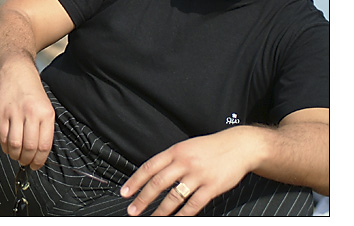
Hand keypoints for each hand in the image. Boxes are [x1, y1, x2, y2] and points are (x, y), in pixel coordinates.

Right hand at [0, 61, 54, 169]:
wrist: (17, 75)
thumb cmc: (33, 95)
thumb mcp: (46, 109)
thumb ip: (44, 129)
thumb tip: (40, 154)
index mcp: (46, 114)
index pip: (44, 145)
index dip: (40, 160)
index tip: (36, 166)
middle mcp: (32, 114)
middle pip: (30, 147)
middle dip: (27, 160)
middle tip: (25, 162)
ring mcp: (16, 113)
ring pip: (15, 144)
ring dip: (15, 155)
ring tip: (16, 156)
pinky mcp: (2, 113)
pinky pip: (3, 137)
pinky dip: (5, 147)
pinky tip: (8, 148)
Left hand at [120, 127, 257, 215]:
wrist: (239, 146)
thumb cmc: (211, 147)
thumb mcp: (187, 146)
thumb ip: (171, 159)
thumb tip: (153, 174)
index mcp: (176, 151)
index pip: (149, 167)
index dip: (135, 181)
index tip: (125, 192)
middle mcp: (184, 162)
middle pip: (158, 183)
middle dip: (143, 199)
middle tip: (133, 210)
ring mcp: (198, 175)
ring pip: (174, 196)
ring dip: (160, 210)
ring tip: (152, 219)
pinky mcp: (212, 187)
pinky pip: (194, 204)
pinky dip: (182, 214)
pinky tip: (175, 220)